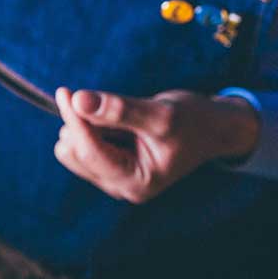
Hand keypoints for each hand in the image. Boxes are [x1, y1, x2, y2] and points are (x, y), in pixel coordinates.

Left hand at [53, 87, 259, 203]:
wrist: (212, 128)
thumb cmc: (194, 121)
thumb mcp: (160, 113)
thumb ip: (119, 109)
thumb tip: (78, 100)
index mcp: (137, 182)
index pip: (90, 152)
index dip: (75, 120)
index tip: (66, 92)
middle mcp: (120, 186)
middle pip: (75, 152)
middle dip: (85, 124)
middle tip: (114, 105)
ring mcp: (112, 178)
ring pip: (73, 147)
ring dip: (90, 125)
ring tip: (127, 120)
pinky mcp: (107, 165)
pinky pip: (81, 143)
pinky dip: (93, 127)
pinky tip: (120, 124)